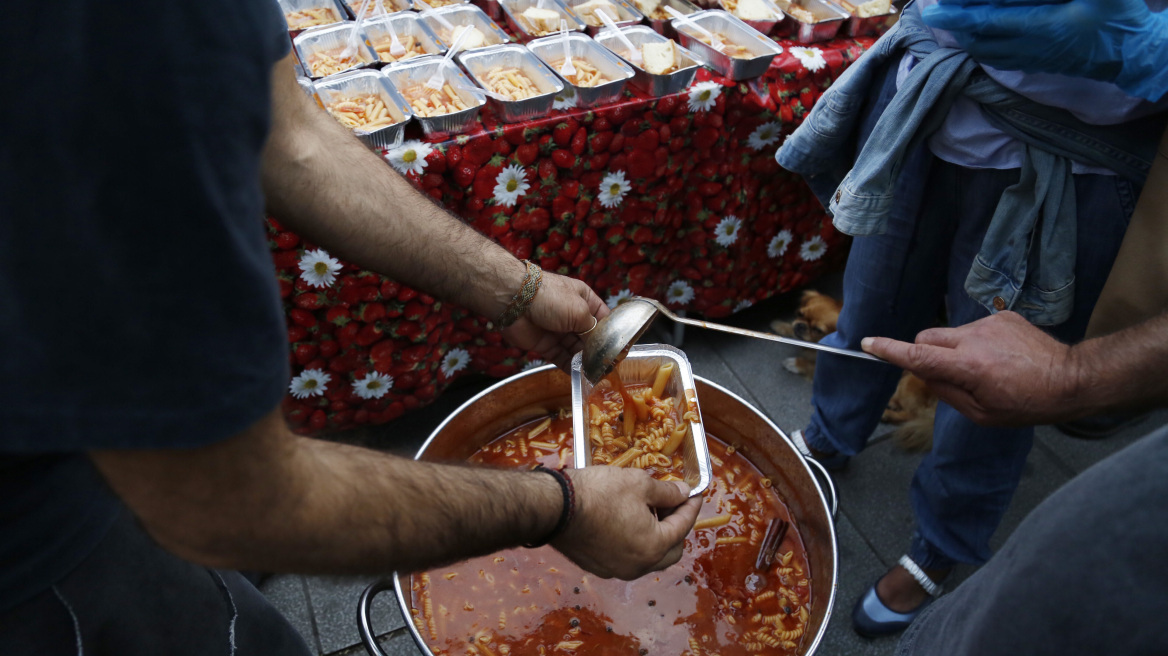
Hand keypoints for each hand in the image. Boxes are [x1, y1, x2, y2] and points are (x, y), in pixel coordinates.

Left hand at [502, 272, 608, 370]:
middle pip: (590, 336)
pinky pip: (562, 358)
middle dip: (598, 350)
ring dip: (585, 361)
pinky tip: (581, 376)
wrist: (515, 302)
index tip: (619, 349)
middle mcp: (572, 315)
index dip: (611, 333)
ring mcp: (558, 330)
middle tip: (609, 366)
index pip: (603, 317)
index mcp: (584, 299)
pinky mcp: (546, 344)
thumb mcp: (579, 311)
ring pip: (576, 349)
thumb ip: (593, 329)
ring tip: (596, 374)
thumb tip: (598, 345)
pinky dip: (571, 367)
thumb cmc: (551, 298)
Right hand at [553, 467, 701, 579]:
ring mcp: (616, 570)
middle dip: (676, 527)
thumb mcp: (639, 483)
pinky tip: (625, 522)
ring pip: (647, 557)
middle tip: (672, 505)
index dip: (691, 507)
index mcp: (653, 547)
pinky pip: (626, 557)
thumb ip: (667, 492)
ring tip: (647, 511)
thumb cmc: (599, 493)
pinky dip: (633, 543)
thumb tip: (682, 494)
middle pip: (671, 551)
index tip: (694, 493)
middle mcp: (638, 566)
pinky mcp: (598, 567)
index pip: (683, 526)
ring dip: (654, 537)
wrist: (555, 508)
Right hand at [861, 312, 1082, 425]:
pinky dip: (978, 343)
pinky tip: (1001, 357)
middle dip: (925, 353)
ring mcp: (989, 324)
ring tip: (986, 369)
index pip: (918, 355)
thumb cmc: (1027, 404)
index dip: (889, 350)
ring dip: (956, 350)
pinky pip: (975, 329)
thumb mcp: (981, 414)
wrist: (1071, 380)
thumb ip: (946, 392)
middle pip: (927, 338)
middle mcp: (974, 339)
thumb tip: (923, 372)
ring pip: (951, 334)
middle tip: (946, 374)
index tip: (868, 344)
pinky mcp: (1003, 316)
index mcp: (968, 367)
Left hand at [922, 0, 1167, 100]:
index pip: (987, 23)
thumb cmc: (1118, 15)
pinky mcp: (1039, 66)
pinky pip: (999, 60)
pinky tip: (977, 37)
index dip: (957, 16)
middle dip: (954, 27)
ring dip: (965, 38)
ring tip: (951, 22)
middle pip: (978, 42)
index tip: (935, 9)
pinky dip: (981, 48)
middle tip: (936, 11)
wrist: (1134, 55)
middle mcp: (1031, 48)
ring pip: (986, 54)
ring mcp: (1034, 60)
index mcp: (1042, 26)